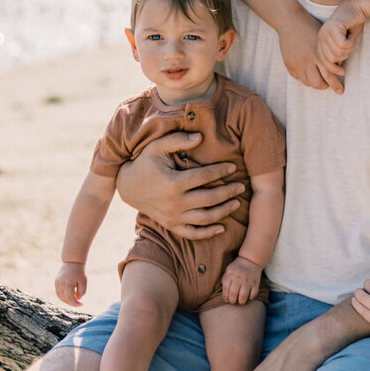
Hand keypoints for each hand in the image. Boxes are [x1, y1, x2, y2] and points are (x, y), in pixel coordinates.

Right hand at [55, 262, 86, 305]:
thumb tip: (78, 299)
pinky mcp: (56, 282)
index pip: (70, 297)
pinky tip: (69, 298)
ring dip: (67, 301)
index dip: (75, 303)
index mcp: (68, 283)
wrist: (72, 262)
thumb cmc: (79, 272)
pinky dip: (63, 297)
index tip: (81, 304)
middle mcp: (61, 283)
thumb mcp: (84, 281)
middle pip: (65, 298)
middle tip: (78, 304)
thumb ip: (82, 291)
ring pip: (60, 297)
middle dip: (72, 303)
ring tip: (74, 301)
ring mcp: (57, 283)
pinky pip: (58, 293)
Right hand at [117, 130, 244, 238]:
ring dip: (223, 211)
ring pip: (205, 218)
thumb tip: (200, 137)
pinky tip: (221, 227)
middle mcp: (174, 202)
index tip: (233, 167)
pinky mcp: (171, 225)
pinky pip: (192, 233)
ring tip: (236, 202)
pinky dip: (208, 233)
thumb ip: (178, 140)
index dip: (220, 171)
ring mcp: (173, 217)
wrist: (127, 186)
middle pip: (209, 199)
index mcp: (173, 182)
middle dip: (228, 192)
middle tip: (241, 186)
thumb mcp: (157, 147)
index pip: (204, 177)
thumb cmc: (144, 163)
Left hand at [220, 255, 261, 304]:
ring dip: (241, 301)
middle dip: (232, 301)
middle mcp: (239, 277)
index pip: (226, 288)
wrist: (251, 260)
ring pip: (243, 295)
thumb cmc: (237, 267)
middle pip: (234, 293)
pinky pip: (253, 294)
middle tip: (233, 301)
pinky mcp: (256, 283)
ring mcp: (248, 280)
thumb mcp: (228, 271)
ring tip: (240, 301)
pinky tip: (248, 297)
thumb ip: (225, 280)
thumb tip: (224, 294)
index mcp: (231, 274)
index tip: (226, 300)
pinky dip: (250, 298)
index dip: (225, 297)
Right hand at [279, 9, 342, 92]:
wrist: (290, 20)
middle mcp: (306, 60)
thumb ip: (330, 54)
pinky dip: (304, 77)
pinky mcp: (288, 63)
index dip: (335, 84)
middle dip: (324, 86)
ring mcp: (296, 63)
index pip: (329, 75)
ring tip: (319, 79)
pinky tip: (308, 72)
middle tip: (328, 84)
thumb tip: (339, 68)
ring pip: (307, 83)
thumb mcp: (323, 39)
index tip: (340, 89)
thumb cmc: (310, 27)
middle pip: (317, 83)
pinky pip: (298, 77)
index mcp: (318, 53)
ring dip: (314, 82)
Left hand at [316, 0, 366, 84]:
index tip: (343, 72)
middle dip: (344, 57)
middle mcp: (320, 37)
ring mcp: (326, 32)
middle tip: (349, 46)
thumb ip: (336, 54)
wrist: (356, 6)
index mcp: (320, 41)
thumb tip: (335, 71)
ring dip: (348, 49)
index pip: (323, 62)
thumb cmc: (351, 25)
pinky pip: (343, 45)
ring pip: (338, 53)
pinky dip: (351, 43)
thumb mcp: (342, 43)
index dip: (333, 69)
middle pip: (331, 60)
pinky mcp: (334, 28)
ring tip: (350, 39)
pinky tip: (351, 34)